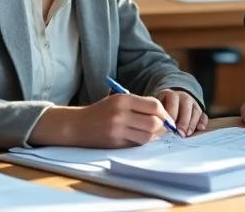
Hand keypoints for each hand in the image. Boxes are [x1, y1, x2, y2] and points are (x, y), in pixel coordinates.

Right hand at [29, 94, 172, 147]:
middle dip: (163, 126)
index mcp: (123, 100)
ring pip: (147, 136)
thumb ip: (139, 105)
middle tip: (165, 128)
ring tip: (154, 134)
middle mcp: (121, 114)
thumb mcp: (118, 100)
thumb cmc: (101, 111)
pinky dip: (143, 141)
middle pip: (154, 122)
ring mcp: (117, 130)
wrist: (77, 125)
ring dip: (155, 136)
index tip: (167, 118)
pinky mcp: (115, 143)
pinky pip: (137, 143)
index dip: (165, 113)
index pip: (154, 106)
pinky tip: (142, 138)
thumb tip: (163, 115)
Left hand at [156, 89, 207, 136]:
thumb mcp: (156, 107)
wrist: (171, 100)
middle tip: (180, 133)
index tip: (169, 127)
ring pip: (196, 111)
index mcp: (170, 94)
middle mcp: (183, 97)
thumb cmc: (161, 108)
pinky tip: (200, 128)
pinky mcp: (199, 110)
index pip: (173, 102)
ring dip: (192, 124)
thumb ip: (157, 115)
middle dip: (183, 121)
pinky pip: (203, 115)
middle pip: (186, 106)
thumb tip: (157, 128)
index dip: (172, 115)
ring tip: (187, 134)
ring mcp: (193, 103)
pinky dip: (202, 122)